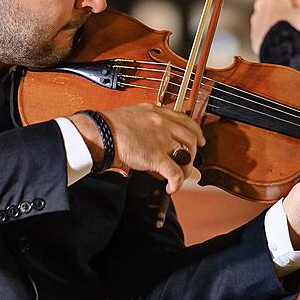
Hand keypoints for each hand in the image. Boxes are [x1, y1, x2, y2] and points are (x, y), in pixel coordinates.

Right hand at [71, 104, 204, 194]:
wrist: (100, 132)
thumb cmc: (110, 126)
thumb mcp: (134, 114)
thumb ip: (147, 122)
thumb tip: (152, 138)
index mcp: (157, 112)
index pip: (185, 120)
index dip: (196, 132)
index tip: (198, 140)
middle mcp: (163, 123)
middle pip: (190, 137)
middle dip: (193, 152)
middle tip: (189, 162)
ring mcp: (161, 139)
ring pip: (187, 155)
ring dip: (186, 169)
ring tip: (178, 177)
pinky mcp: (157, 156)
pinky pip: (176, 172)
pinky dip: (176, 183)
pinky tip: (171, 188)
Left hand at [250, 0, 299, 55]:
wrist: (276, 45)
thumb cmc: (290, 26)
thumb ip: (299, 7)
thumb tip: (296, 8)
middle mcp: (262, 4)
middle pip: (278, 3)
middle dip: (292, 9)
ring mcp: (256, 19)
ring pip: (274, 18)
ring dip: (287, 22)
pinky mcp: (255, 34)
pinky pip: (268, 30)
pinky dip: (278, 32)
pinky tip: (291, 39)